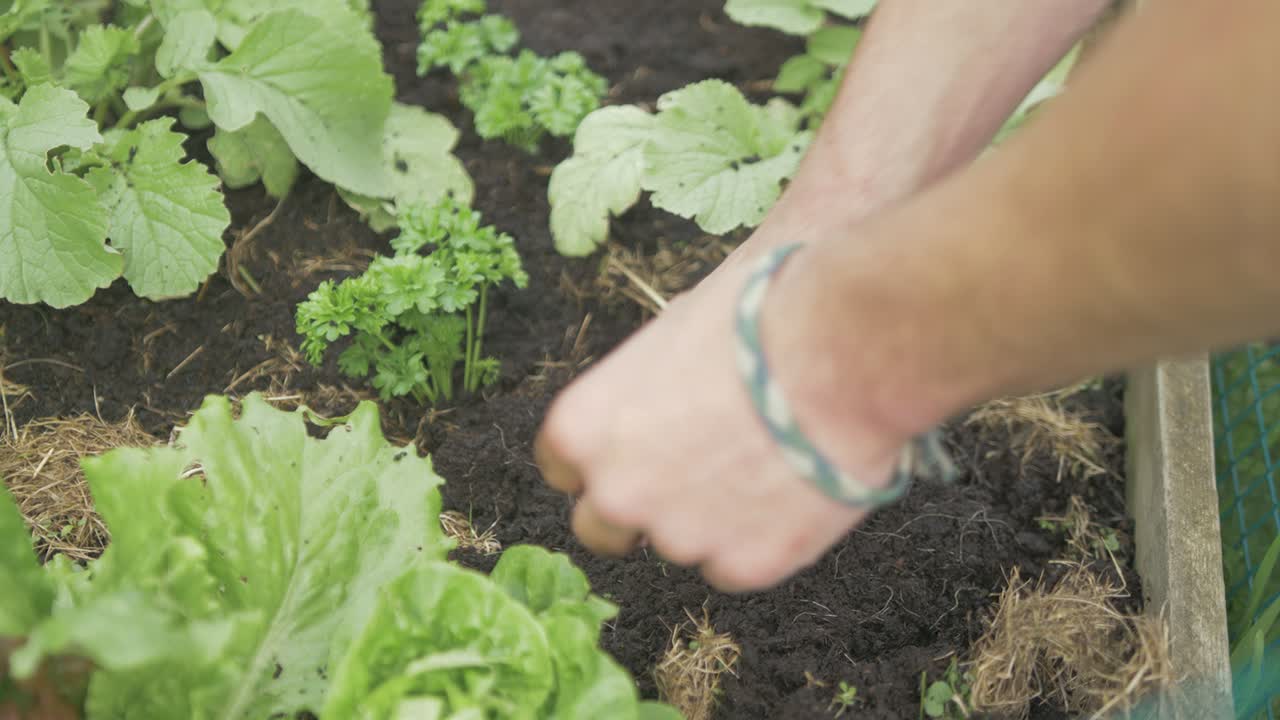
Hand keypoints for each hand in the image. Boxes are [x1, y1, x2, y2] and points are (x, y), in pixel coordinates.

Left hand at [534, 238, 912, 592]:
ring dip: (710, 520)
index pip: (562, 466)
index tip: (635, 450)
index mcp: (585, 426)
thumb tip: (673, 366)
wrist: (844, 349)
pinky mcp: (744, 566)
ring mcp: (679, 537)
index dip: (603, 458)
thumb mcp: (678, 319)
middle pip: (601, 526)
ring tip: (768, 464)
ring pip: (680, 546)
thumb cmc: (762, 310)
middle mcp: (618, 492)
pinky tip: (795, 490)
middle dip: (639, 507)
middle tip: (695, 474)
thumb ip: (652, 370)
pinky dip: (764, 539)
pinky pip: (740, 566)